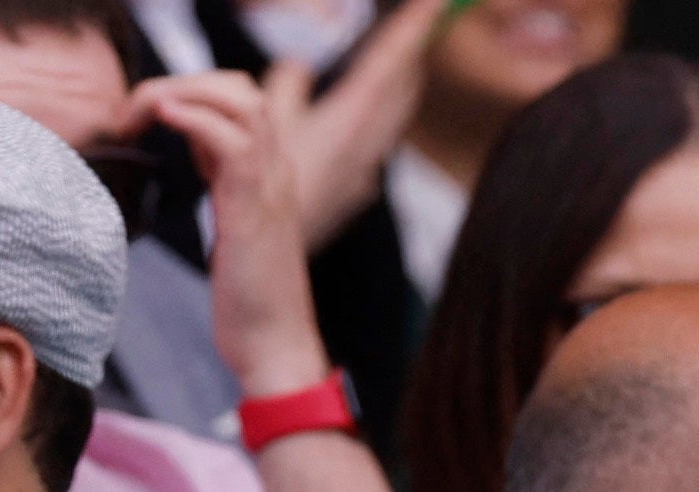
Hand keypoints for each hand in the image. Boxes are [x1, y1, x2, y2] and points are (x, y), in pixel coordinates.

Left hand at [123, 73, 331, 396]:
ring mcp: (270, 185)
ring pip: (238, 100)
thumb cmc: (250, 308)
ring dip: (182, 92)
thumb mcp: (234, 236)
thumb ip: (226, 195)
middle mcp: (276, 170)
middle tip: (133, 111)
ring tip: (139, 111)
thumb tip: (203, 172)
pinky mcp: (255, 207)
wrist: (275, 350)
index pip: (238, 103)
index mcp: (269, 175)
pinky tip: (161, 119)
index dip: (191, 96)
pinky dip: (193, 116)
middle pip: (239, 88)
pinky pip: (230, 138)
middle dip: (183, 82)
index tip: (144, 120)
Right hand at [271, 0, 442, 248]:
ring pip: (392, 116)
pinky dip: (380, 120)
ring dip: (399, 85)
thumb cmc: (260, 192)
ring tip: (403, 64)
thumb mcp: (267, 124)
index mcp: (350, 120)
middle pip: (401, 87)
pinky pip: (377, 144)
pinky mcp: (354, 192)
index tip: (437, 2)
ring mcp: (364, 170)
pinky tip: (369, 124)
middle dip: (410, 52)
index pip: (389, 62)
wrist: (269, 260)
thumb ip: (288, 85)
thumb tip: (300, 65)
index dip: (413, 27)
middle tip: (423, 23)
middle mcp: (367, 144)